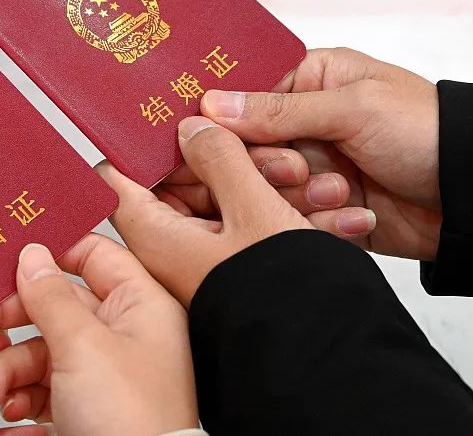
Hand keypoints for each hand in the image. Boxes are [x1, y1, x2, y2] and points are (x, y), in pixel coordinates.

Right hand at [0, 236, 198, 435]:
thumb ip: (51, 296)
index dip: (52, 250)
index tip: (8, 258)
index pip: (94, 253)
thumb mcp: (82, 347)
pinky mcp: (84, 404)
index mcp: (139, 305)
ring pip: (39, 348)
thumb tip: (31, 256)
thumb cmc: (131, 420)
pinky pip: (41, 384)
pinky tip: (8, 408)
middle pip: (54, 303)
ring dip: (5, 366)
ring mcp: (102, 371)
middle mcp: (123, 333)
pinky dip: (18, 393)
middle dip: (9, 322)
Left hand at [106, 116, 351, 305]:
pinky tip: (346, 219)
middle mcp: (178, 253)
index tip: (176, 114)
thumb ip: (220, 158)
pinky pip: (263, 234)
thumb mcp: (253, 208)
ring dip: (286, 191)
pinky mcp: (247, 274)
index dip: (148, 143)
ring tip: (330, 191)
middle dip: (245, 164)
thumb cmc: (281, 296)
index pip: (126, 178)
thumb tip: (191, 128)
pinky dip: (299, 221)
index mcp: (158, 237)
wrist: (333, 358)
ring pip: (239, 206)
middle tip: (289, 161)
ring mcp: (213, 265)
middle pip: (195, 184)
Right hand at [201, 47, 441, 260]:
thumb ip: (279, 110)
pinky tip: (355, 213)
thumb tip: (212, 105)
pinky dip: (320, 222)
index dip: (225, 120)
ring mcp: (313, 167)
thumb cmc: (427, 131)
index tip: (213, 139)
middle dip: (272, 164)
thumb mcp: (352, 108)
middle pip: (246, 148)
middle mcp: (305, 123)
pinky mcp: (321, 209)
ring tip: (343, 191)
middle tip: (298, 169)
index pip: (243, 96)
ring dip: (302, 196)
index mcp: (310, 80)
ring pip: (265, 188)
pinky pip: (292, 218)